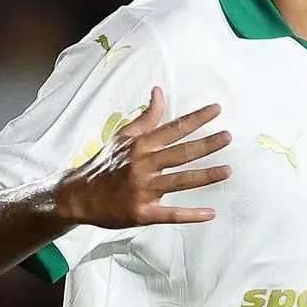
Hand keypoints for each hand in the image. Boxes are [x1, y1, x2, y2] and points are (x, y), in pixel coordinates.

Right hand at [57, 87, 230, 227]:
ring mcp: (143, 190)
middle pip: (181, 153)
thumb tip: (159, 91)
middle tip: (228, 137)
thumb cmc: (105, 164)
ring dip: (205, 176)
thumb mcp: (123, 136)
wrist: (78, 196)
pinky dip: (190, 215)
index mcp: (141, 146)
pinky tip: (210, 213)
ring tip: (227, 170)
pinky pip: (170, 214)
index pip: (174, 128)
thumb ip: (146, 117)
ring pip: (179, 181)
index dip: (196, 118)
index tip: (217, 110)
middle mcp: (143, 165)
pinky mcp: (142, 213)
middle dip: (206, 145)